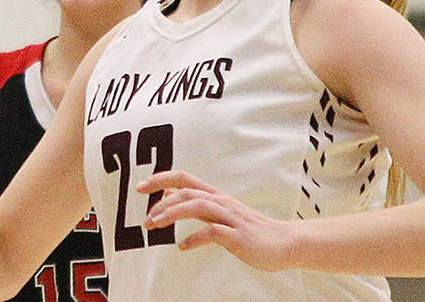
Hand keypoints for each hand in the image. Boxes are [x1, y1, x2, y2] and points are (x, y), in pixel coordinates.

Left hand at [140, 169, 296, 271]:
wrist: (284, 242)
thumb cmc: (248, 228)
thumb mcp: (219, 211)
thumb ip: (195, 201)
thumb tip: (168, 191)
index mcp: (215, 195)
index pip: (184, 178)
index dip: (160, 179)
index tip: (140, 187)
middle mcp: (221, 202)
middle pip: (187, 192)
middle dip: (161, 202)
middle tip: (145, 219)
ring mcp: (231, 218)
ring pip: (197, 206)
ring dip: (172, 213)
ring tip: (155, 225)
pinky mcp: (239, 236)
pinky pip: (213, 232)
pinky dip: (195, 238)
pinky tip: (183, 247)